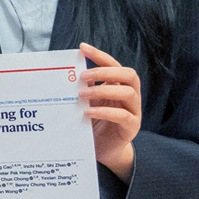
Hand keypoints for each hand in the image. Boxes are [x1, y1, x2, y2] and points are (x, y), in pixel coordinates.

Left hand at [78, 44, 141, 180]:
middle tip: (82, 76)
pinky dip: (105, 112)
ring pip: (129, 93)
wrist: (103, 149)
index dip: (100, 56)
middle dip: (105, 72)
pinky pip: (123, 116)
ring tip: (82, 94)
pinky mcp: (131, 127)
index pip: (114, 65)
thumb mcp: (86, 102)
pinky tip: (88, 112)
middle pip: (129, 75)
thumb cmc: (93, 123)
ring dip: (104, 90)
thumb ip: (83, 88)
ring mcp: (134, 111)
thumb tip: (65, 74)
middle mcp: (130, 96)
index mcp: (118, 86)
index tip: (83, 48)